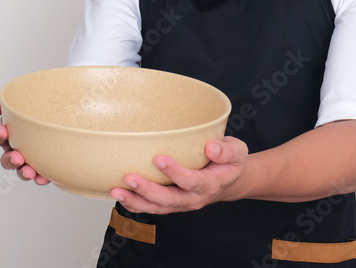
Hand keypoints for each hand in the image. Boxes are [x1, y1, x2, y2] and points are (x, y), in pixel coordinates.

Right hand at [0, 94, 49, 184]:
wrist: (70, 111)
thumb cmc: (46, 104)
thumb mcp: (31, 94)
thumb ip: (12, 96)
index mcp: (12, 130)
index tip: (2, 130)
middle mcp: (19, 146)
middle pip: (7, 157)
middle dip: (9, 159)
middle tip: (17, 157)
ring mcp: (32, 158)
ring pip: (21, 170)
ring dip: (22, 172)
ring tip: (29, 171)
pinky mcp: (46, 166)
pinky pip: (41, 175)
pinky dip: (40, 178)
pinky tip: (43, 178)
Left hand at [111, 137, 247, 213]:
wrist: (229, 181)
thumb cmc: (230, 162)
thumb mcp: (238, 151)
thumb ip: (227, 150)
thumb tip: (211, 147)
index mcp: (210, 184)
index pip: (191, 181)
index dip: (175, 172)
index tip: (158, 158)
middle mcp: (194, 198)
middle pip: (170, 199)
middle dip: (148, 190)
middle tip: (130, 178)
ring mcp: (181, 203)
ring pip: (158, 207)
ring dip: (136, 201)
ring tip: (117, 190)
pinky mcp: (172, 203)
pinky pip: (153, 207)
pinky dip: (135, 204)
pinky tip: (120, 195)